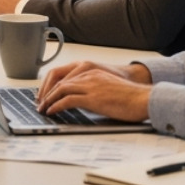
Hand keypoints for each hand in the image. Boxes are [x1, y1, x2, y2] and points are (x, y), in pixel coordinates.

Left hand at [36, 60, 151, 120]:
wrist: (144, 99)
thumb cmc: (132, 98)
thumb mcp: (109, 89)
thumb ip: (95, 91)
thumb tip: (85, 102)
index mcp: (93, 73)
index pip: (66, 77)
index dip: (53, 86)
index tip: (47, 96)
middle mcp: (89, 76)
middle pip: (60, 82)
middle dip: (47, 93)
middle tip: (40, 103)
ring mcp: (90, 86)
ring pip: (61, 90)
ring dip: (49, 100)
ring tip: (43, 109)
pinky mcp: (92, 98)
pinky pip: (67, 100)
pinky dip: (56, 106)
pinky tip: (52, 111)